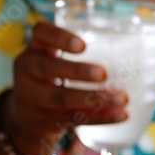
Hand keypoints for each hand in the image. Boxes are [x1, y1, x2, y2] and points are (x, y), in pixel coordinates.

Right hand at [6, 22, 127, 154]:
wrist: (26, 118)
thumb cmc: (50, 81)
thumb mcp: (51, 63)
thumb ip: (75, 58)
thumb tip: (129, 61)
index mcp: (34, 50)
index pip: (40, 34)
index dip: (59, 37)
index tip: (82, 46)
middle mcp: (28, 72)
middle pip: (48, 68)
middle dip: (77, 71)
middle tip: (104, 74)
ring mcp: (35, 98)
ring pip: (63, 98)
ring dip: (95, 99)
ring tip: (122, 98)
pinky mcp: (47, 120)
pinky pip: (76, 119)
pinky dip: (102, 117)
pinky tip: (121, 115)